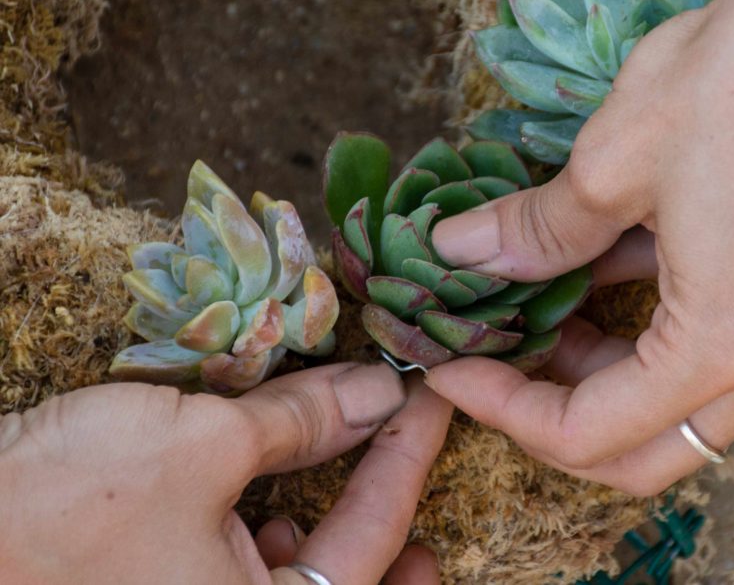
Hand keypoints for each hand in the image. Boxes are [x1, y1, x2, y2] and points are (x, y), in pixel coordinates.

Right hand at [0, 364, 451, 583]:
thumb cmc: (71, 500)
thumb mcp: (204, 445)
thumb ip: (303, 421)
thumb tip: (377, 393)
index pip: (374, 533)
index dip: (410, 454)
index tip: (435, 399)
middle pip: (345, 576)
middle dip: (391, 527)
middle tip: (417, 465)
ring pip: (297, 579)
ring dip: (333, 531)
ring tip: (362, 480)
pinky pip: (245, 581)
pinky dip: (272, 543)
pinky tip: (272, 514)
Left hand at [425, 0, 733, 494]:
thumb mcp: (613, 160)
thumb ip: (536, 229)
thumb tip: (463, 251)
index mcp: (723, 349)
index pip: (588, 435)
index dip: (503, 409)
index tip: (449, 368)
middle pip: (644, 450)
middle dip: (556, 418)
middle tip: (497, 363)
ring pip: (682, 407)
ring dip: (604, 375)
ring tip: (541, 309)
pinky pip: (718, 350)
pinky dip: (652, 334)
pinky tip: (603, 271)